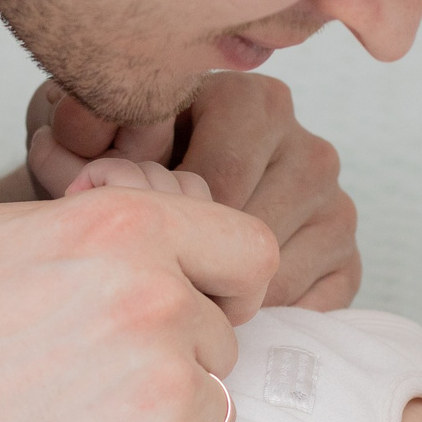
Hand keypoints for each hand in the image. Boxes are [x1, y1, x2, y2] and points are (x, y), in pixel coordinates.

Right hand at [0, 183, 274, 421]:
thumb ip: (50, 218)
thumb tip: (89, 215)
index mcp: (118, 229)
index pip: (248, 249)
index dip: (227, 286)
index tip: (203, 312)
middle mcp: (155, 298)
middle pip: (221, 337)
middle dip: (177, 362)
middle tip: (93, 391)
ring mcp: (167, 386)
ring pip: (219, 406)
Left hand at [25, 73, 359, 309]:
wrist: (140, 221)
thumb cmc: (107, 175)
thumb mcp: (75, 139)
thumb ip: (73, 132)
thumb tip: (76, 139)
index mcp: (251, 102)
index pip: (219, 180)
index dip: (164, 221)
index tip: (124, 233)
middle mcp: (307, 146)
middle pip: (254, 229)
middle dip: (191, 263)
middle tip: (145, 276)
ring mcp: (334, 205)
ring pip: (280, 273)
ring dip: (221, 295)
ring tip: (175, 289)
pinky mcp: (347, 261)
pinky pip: (312, 306)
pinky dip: (261, 319)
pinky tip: (218, 307)